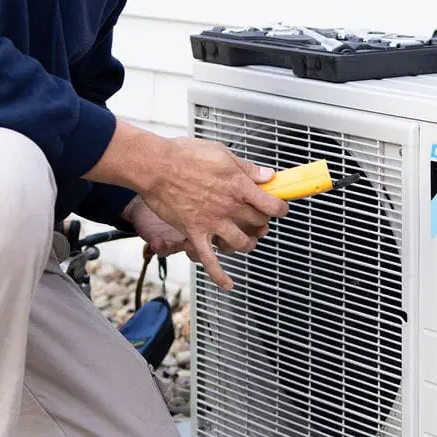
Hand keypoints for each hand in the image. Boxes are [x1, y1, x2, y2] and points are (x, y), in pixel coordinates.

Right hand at [84, 122, 287, 290]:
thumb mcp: (221, 153)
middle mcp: (229, 206)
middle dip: (262, 222)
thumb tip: (267, 175)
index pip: (271, 204)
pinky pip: (209, 259)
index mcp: (238, 185)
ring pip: (241, 242)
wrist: (155, 166)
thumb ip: (246, 168)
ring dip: (248, 243)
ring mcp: (213, 222)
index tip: (281, 208)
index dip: (280, 208)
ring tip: (248, 241)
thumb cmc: (184, 154)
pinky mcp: (195, 232)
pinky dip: (220, 275)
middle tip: (259, 220)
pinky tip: (228, 283)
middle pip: (258, 222)